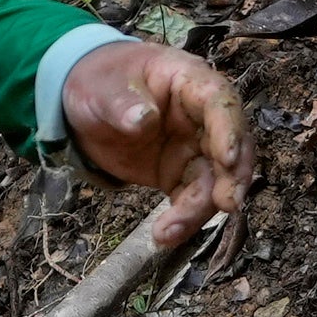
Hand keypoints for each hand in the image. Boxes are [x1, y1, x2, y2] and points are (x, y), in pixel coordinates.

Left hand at [60, 38, 250, 245]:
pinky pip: (190, 198)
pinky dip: (182, 219)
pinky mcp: (179, 173)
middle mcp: (202, 118)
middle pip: (230, 148)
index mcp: (190, 83)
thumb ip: (122, 103)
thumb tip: (142, 120)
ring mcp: (194, 148)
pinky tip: (166, 236)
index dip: (228, 130)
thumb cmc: (100, 81)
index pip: (220, 103)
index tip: (226, 158)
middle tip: (226, 205)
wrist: (85, 101)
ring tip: (171, 231)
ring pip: (213, 180)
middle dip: (231, 178)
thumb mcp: (101, 87)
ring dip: (200, 208)